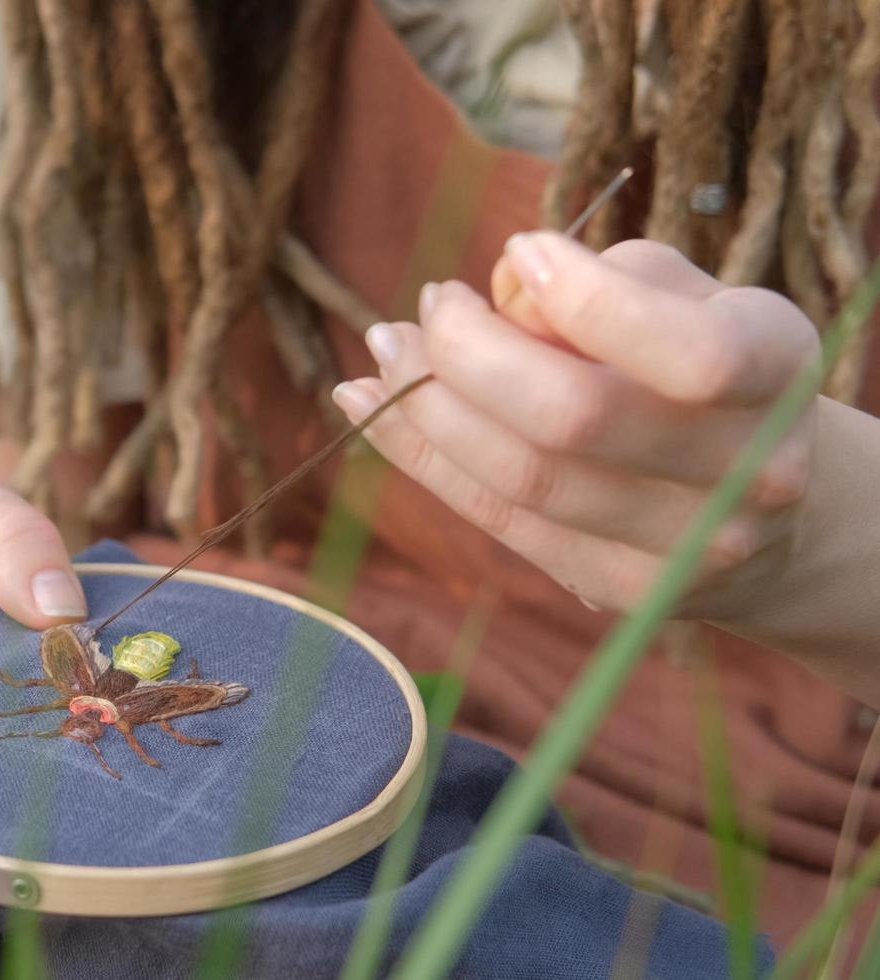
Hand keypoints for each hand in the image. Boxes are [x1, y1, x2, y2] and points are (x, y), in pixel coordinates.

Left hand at [332, 234, 819, 617]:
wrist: (773, 510)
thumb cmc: (702, 365)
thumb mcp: (686, 299)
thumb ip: (608, 282)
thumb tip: (496, 296)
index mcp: (778, 371)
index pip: (687, 354)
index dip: (585, 300)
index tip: (519, 251)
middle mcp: (748, 472)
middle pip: (575, 420)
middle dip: (473, 352)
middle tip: (435, 303)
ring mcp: (684, 548)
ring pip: (521, 478)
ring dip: (426, 405)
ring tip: (387, 347)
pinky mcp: (616, 589)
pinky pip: (494, 519)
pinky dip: (418, 455)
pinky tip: (366, 401)